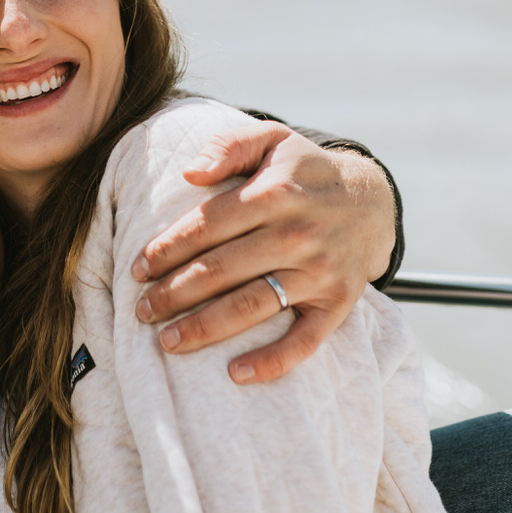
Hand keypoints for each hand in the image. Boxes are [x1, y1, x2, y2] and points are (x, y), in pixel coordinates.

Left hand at [132, 123, 396, 384]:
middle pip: (221, 270)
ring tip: (167, 341)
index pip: (207, 225)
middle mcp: (296, 234)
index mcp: (274, 192)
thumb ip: (229, 146)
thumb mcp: (272, 139)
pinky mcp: (338, 303)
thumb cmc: (305, 171)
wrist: (373, 201)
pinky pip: (305, 341)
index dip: (167, 249)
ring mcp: (319, 272)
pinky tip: (236, 373)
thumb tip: (189, 172)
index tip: (137, 268)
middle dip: (174, 293)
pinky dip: (272, 361)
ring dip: (205, 328)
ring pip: (252, 306)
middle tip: (142, 310)